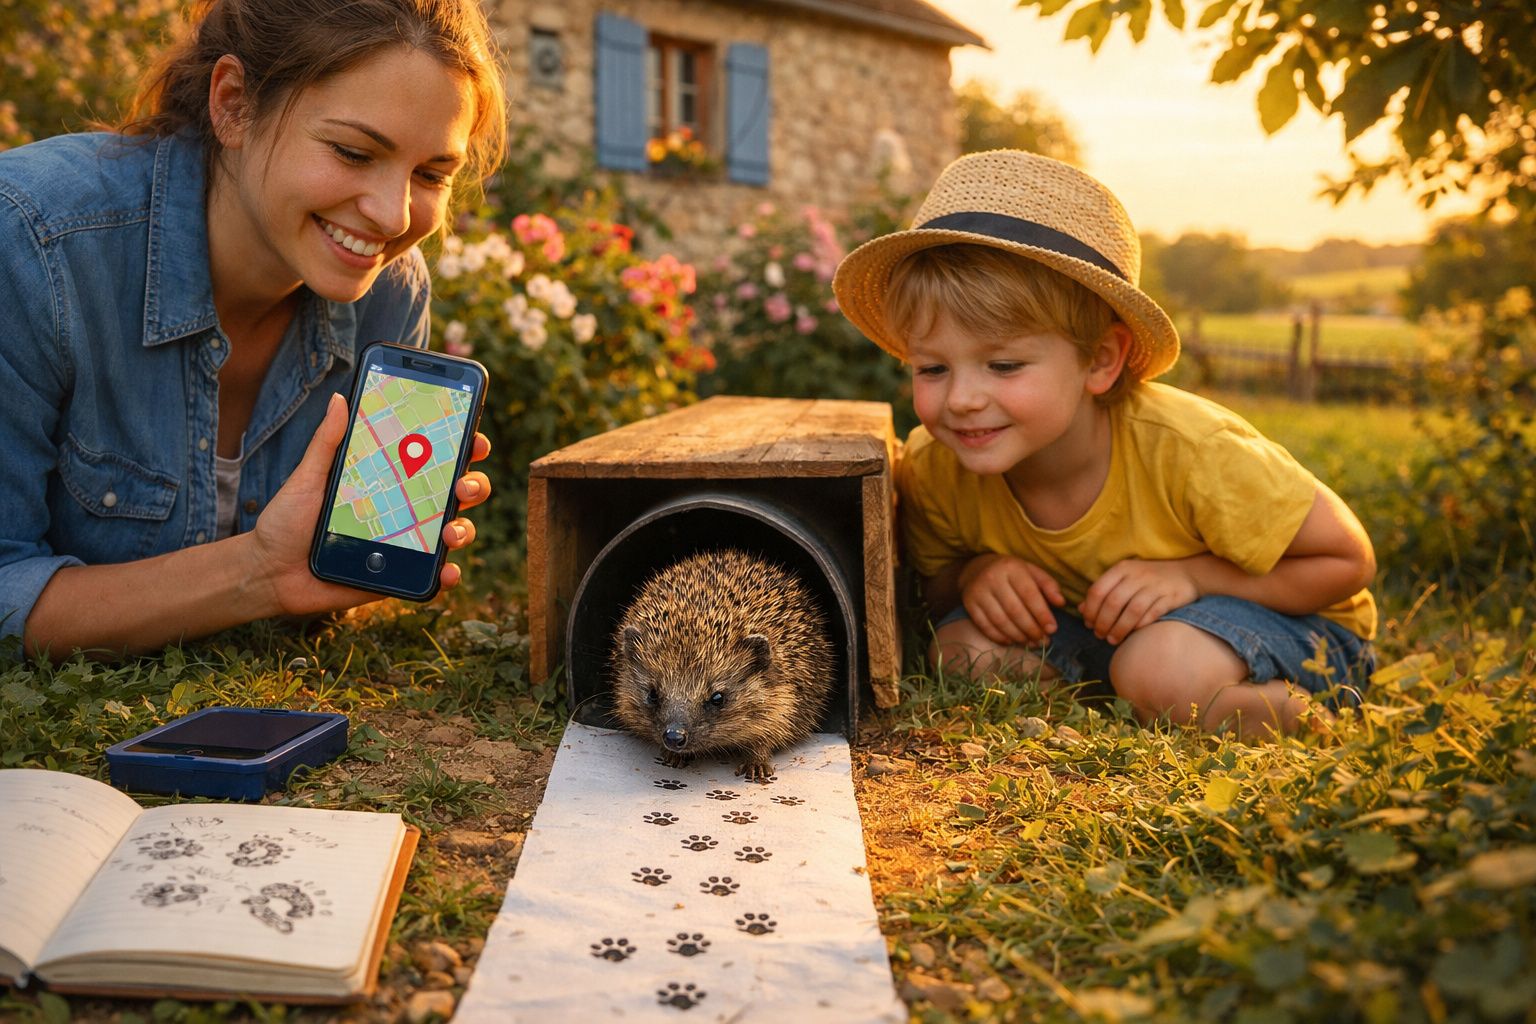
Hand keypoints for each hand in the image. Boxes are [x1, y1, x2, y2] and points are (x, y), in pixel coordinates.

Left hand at [247, 394, 493, 614]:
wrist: (269, 573)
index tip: (472, 436)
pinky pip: (436, 575)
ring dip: (464, 529)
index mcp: (391, 480)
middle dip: (474, 485)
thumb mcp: (307, 478)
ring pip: (456, 531)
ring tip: (449, 533)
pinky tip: (446, 570)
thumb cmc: (287, 522)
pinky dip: (448, 574)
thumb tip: (340, 399)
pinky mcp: (402, 576)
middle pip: (459, 493)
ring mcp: (409, 543)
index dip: (463, 445)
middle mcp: (408, 509)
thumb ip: (327, 443)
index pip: (436, 458)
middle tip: (462, 485)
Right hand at [958, 553, 1064, 644]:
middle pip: (1014, 610)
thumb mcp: (1031, 571)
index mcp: (1011, 568)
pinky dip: (999, 637)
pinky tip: (1012, 641)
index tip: (1052, 629)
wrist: (977, 568)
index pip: (1029, 594)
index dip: (1042, 614)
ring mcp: (978, 592)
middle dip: (1031, 629)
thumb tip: (1061, 603)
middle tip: (1043, 640)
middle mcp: (992, 578)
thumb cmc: (1012, 572)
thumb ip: (1048, 585)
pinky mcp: (969, 604)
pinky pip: (985, 626)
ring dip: (1017, 636)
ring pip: (1000, 621)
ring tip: (1030, 643)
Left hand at [1078, 558, 1199, 644]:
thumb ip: (1104, 592)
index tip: (1088, 623)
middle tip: (1100, 635)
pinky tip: (1133, 634)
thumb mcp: (1124, 578)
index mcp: (1122, 568)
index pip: (1098, 590)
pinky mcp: (1171, 597)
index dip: (1090, 610)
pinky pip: (1152, 614)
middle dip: (1103, 622)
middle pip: (1113, 602)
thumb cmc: (1149, 579)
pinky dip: (1140, 625)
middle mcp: (1137, 575)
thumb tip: (1081, 610)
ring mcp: (1156, 585)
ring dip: (1119, 628)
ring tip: (1113, 640)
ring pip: (1132, 610)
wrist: (1188, 573)